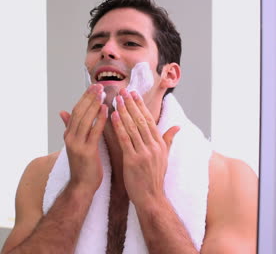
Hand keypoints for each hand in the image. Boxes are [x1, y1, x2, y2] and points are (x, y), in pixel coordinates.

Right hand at [60, 84, 107, 193]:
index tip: (94, 87)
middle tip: (98, 85)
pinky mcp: (86, 152)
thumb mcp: (75, 144)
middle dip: (89, 97)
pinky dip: (99, 119)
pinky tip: (106, 110)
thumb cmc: (83, 166)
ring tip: (102, 93)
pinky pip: (93, 132)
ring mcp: (77, 144)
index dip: (84, 98)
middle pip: (79, 112)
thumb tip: (63, 112)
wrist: (81, 186)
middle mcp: (70, 138)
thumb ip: (71, 127)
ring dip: (93, 104)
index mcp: (69, 135)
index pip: (76, 111)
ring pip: (84, 119)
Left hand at [111, 89, 179, 207]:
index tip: (133, 94)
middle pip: (141, 120)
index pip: (149, 119)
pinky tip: (113, 116)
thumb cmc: (154, 178)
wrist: (151, 198)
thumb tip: (177, 126)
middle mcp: (153, 146)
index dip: (140, 106)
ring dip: (124, 111)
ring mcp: (144, 153)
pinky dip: (119, 127)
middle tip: (122, 91)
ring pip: (133, 127)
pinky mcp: (133, 160)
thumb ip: (169, 140)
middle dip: (131, 104)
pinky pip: (125, 140)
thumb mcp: (164, 157)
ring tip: (116, 100)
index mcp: (160, 144)